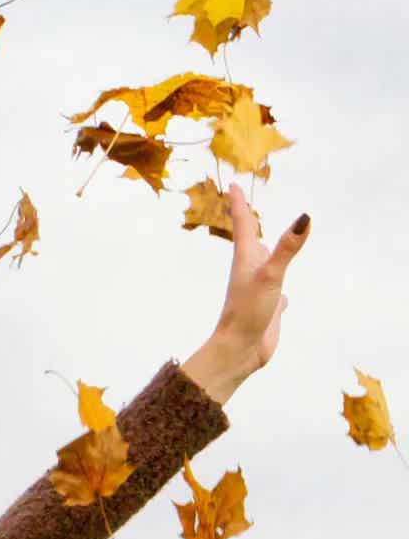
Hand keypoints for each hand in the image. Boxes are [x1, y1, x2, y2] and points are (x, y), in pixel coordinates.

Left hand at [181, 182, 310, 404]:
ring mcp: (259, 289)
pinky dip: (282, 291)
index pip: (244, 224)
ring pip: (265, 265)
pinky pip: (277, 294)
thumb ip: (288, 248)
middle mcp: (251, 271)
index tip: (232, 186)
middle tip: (241, 206)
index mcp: (246, 259)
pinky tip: (284, 298)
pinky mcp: (268, 307)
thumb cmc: (247, 312)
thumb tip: (304, 218)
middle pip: (251, 240)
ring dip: (266, 253)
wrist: (238, 351)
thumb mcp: (271, 276)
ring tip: (264, 243)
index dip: (239, 204)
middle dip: (248, 222)